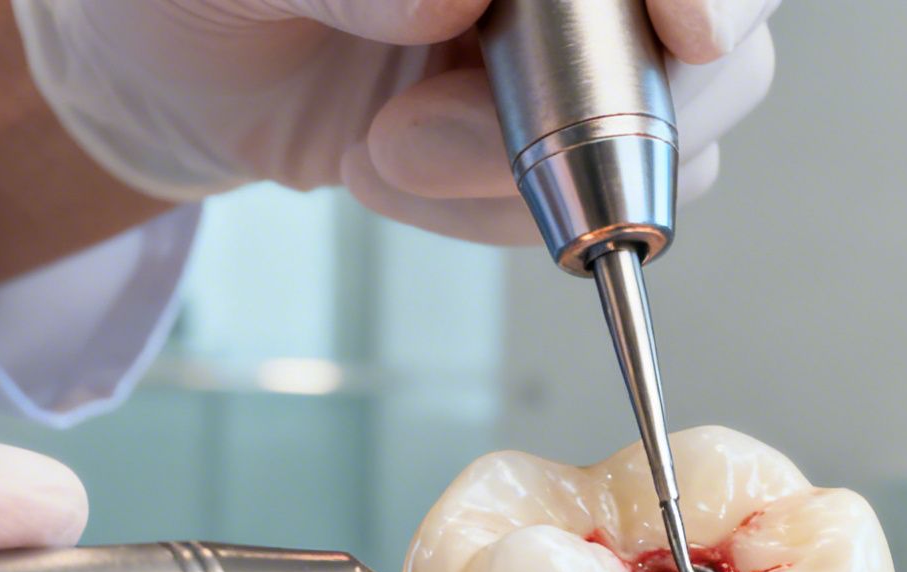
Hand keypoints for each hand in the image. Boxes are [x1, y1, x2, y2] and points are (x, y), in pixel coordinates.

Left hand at [10, 0, 779, 242]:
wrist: (176, 69)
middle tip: (425, 133)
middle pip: (729, 22)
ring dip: (531, 170)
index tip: (685, 29)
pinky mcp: (588, 131)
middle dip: (605, 102)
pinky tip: (406, 169)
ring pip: (692, 116)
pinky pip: (622, 200)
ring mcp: (604, 39)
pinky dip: (506, 214)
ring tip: (391, 152)